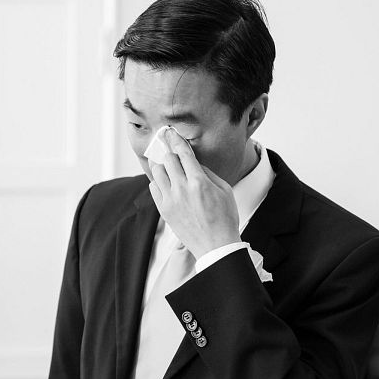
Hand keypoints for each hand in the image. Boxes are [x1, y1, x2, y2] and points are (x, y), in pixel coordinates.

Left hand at [144, 126, 240, 259]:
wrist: (216, 246)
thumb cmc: (225, 218)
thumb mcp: (225, 190)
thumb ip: (207, 173)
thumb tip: (194, 163)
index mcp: (199, 182)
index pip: (183, 153)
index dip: (175, 139)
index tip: (170, 132)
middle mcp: (182, 189)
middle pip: (168, 159)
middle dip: (169, 151)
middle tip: (169, 147)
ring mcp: (170, 200)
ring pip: (157, 171)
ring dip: (162, 165)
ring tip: (168, 167)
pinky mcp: (164, 210)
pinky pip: (154, 187)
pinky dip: (158, 182)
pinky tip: (166, 183)